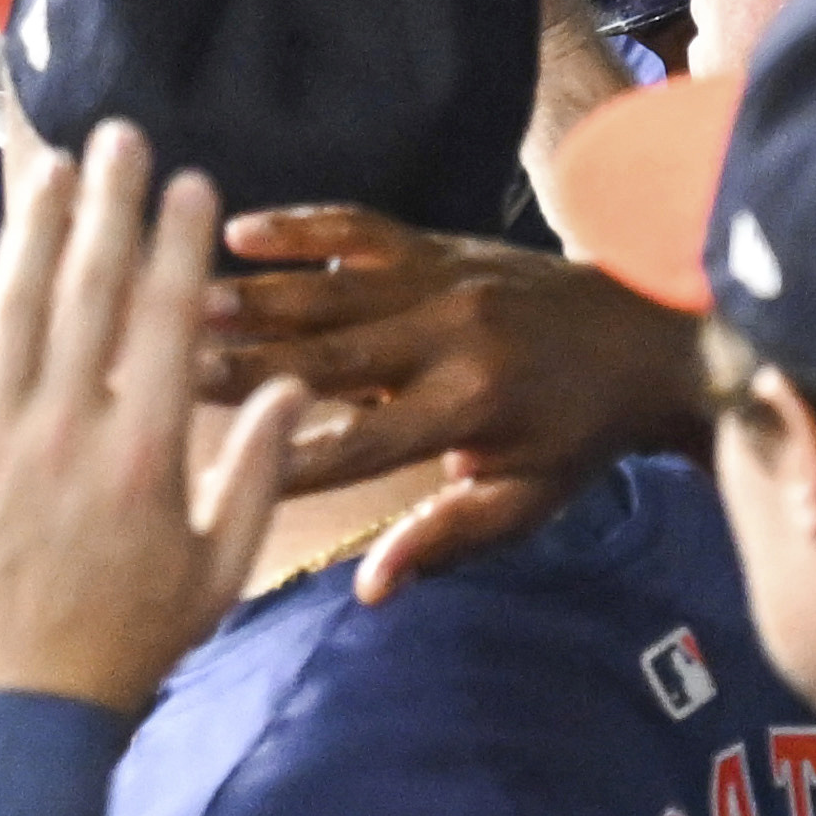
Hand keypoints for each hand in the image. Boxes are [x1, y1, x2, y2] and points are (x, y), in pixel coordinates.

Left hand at [0, 120, 279, 711]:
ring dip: (31, 226)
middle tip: (118, 135)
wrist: (21, 715)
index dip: (176, 240)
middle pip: (87, 289)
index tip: (188, 183)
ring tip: (47, 163)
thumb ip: (256, 473)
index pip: (164, 317)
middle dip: (106, 202)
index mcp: (144, 454)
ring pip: (10, 308)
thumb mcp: (218, 570)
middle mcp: (66, 433)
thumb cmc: (127, 645)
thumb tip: (292, 388)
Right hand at [207, 207, 710, 598]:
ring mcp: (443, 281)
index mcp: (469, 409)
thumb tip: (369, 590)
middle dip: (243, 365)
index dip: (284, 460)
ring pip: (332, 286)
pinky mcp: (441, 244)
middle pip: (327, 356)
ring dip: (254, 295)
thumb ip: (445, 538)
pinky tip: (240, 229)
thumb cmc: (580, 435)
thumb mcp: (526, 503)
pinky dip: (302, 224)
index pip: (357, 445)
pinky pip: (361, 226)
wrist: (652, 335)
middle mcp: (450, 337)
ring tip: (180, 299)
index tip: (212, 473)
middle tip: (163, 366)